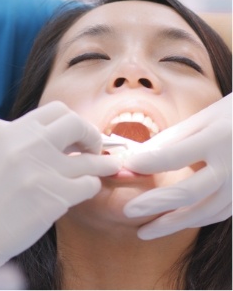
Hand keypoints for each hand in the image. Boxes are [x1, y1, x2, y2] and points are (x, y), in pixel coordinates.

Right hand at [0, 101, 120, 273]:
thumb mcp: (3, 153)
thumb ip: (32, 141)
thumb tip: (71, 138)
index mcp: (15, 131)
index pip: (58, 110)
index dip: (74, 121)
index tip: (79, 135)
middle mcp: (29, 145)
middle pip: (77, 124)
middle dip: (92, 135)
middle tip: (96, 148)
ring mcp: (43, 171)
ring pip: (90, 160)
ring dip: (103, 164)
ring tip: (109, 167)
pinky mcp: (54, 198)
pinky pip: (89, 185)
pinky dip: (91, 186)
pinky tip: (85, 190)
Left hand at [123, 94, 231, 238]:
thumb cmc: (229, 117)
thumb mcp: (200, 120)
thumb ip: (168, 141)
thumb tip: (135, 159)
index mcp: (217, 139)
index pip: (176, 155)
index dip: (149, 163)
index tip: (127, 167)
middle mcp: (232, 166)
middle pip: (189, 192)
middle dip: (155, 203)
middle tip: (129, 211)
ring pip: (204, 212)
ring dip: (172, 224)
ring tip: (145, 231)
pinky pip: (217, 214)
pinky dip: (193, 220)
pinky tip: (172, 223)